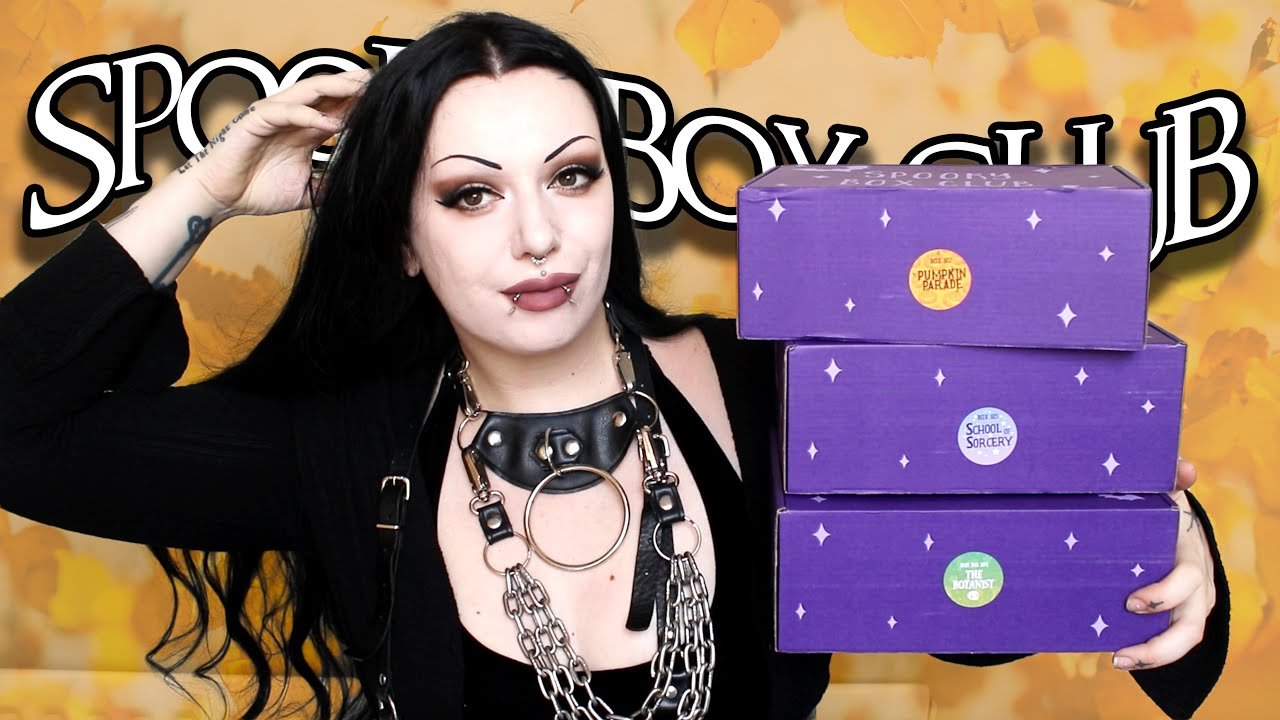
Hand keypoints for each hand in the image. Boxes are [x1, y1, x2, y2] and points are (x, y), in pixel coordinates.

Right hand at [175, 68, 369, 218]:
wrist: (220, 199)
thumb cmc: (256, 191)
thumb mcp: (306, 191)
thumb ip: (329, 186)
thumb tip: (358, 193)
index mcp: (305, 131)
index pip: (338, 109)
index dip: (360, 104)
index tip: (389, 103)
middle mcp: (292, 118)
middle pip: (328, 93)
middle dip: (354, 86)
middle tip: (381, 84)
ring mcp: (273, 115)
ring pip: (308, 92)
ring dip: (335, 88)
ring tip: (361, 88)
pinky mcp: (255, 120)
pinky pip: (284, 112)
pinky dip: (307, 115)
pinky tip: (329, 122)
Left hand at [1111, 459, 1215, 670]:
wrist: (1173, 524)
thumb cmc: (1163, 507)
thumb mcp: (1164, 492)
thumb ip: (1169, 479)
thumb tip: (1184, 468)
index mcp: (1192, 555)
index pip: (1188, 581)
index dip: (1164, 595)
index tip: (1130, 602)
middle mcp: (1198, 586)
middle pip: (1190, 626)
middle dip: (1160, 645)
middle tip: (1120, 652)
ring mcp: (1191, 604)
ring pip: (1184, 640)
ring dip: (1152, 656)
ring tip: (1116, 660)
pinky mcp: (1177, 614)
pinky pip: (1168, 639)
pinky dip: (1146, 651)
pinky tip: (1115, 653)